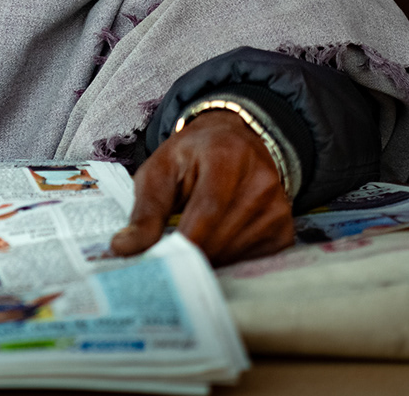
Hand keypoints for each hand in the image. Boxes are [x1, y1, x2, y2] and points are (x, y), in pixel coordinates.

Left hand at [108, 109, 294, 265]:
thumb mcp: (160, 169)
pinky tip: (213, 245)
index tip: (157, 264)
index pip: (207, 211)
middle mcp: (261, 182)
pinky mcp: (284, 231)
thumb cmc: (190, 157)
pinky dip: (225, 261)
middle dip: (187, 256)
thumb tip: (124, 249)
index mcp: (227, 157)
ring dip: (205, 260)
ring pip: (233, 255)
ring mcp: (279, 209)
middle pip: (220, 239)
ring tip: (187, 247)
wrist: (234, 143)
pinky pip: (250, 261)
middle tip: (162, 264)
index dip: (182, 243)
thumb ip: (145, 210)